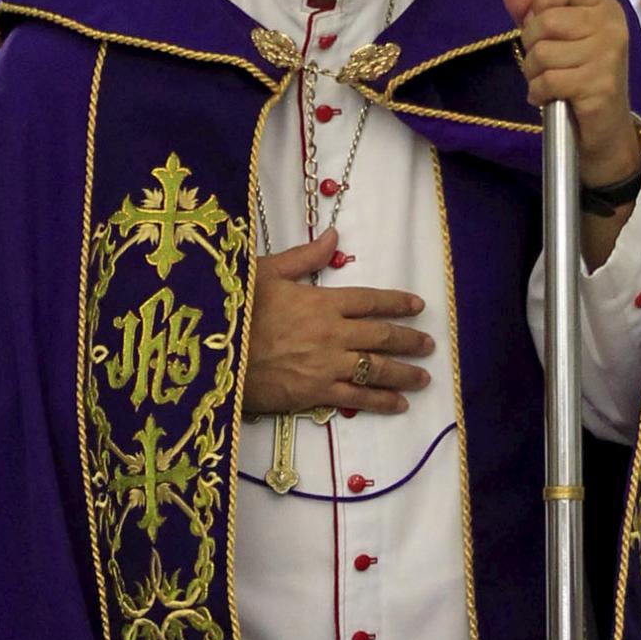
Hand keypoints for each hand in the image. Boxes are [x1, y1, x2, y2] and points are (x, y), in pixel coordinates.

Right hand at [245, 231, 432, 416]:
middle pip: (381, 336)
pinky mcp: (315, 393)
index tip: (417, 305)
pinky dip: (380, 402)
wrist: (211, 352)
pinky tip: (398, 405)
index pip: (370, 300)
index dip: (397, 303)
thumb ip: (304, 256)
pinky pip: (356, 398)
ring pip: (376, 369)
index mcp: (322, 301)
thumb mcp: (265, 271)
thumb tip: (333, 235)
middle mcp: (332, 333)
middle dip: (409, 339)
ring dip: (404, 373)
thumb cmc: (233, 307)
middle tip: (428, 344)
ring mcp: (327, 365)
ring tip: (423, 377)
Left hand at [501, 0, 639, 188]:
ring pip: (543, 52)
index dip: (544, 0)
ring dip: (534, 73)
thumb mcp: (557, 39)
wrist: (606, 130)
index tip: (546, 26)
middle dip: (532, 45)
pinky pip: (548, 80)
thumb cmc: (580, 78)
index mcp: (605, 7)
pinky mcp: (600, 84)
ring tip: (548, 82)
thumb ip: (533, 11)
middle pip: (547, 20)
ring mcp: (608, 55)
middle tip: (544, 63)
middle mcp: (611, 26)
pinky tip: (549, 97)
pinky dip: (539, 92)